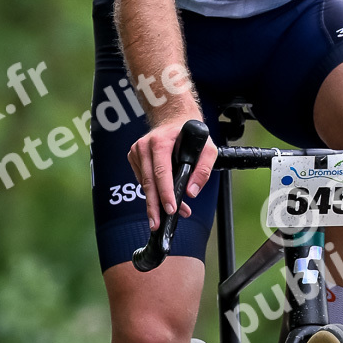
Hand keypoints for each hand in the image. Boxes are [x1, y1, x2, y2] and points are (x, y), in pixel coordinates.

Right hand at [128, 115, 217, 231]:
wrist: (175, 118)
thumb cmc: (191, 134)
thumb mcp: (208, 148)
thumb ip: (203, 170)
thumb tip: (191, 192)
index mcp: (160, 142)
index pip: (161, 172)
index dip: (165, 193)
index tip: (170, 209)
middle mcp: (144, 146)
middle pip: (148, 182)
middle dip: (154, 206)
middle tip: (157, 224)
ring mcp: (137, 151)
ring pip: (144, 184)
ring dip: (156, 201)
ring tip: (169, 215)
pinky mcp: (134, 157)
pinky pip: (142, 180)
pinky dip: (153, 192)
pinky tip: (163, 199)